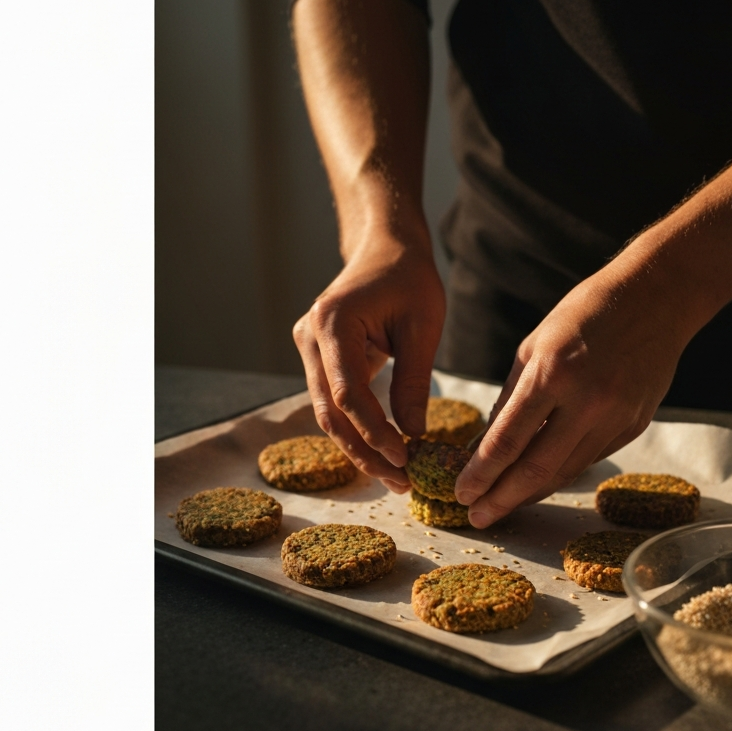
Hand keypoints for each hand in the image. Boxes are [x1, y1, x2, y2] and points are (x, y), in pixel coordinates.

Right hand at [293, 238, 444, 492]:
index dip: (374, 431)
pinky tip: (383, 452)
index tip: (405, 458)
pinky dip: (357, 428)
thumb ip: (415, 380)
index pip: (347, 392)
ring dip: (359, 447)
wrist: (386, 248)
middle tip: (400, 482)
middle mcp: (309, 337)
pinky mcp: (317, 358)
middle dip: (364, 451)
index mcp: (333, 322)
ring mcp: (308, 348)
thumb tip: (414, 434)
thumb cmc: (409, 278)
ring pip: (327, 413)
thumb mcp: (423, 327)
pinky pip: (333, 402)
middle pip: (330, 411)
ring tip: (395, 476)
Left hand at [454, 261, 690, 527]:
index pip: (507, 440)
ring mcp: (615, 417)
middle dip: (501, 500)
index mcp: (552, 374)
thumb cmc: (586, 313)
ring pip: (565, 472)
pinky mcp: (634, 426)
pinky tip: (539, 482)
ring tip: (503, 506)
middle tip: (477, 518)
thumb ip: (511, 398)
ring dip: (530, 494)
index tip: (461, 493)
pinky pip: (589, 459)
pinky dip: (560, 473)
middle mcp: (586, 402)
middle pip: (536, 469)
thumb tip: (487, 446)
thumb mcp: (535, 345)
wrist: (658, 299)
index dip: (481, 474)